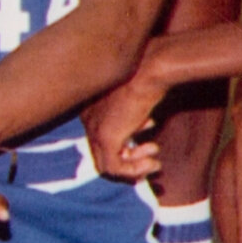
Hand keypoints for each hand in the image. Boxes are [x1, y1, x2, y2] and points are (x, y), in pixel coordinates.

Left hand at [83, 62, 171, 182]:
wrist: (148, 71)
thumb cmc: (146, 78)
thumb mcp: (135, 99)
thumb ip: (133, 116)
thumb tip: (145, 126)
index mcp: (90, 109)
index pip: (100, 141)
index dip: (124, 149)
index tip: (147, 148)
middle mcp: (86, 120)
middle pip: (102, 155)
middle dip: (127, 162)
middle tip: (149, 162)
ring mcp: (94, 130)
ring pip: (107, 165)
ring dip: (133, 168)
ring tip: (155, 162)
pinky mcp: (106, 139)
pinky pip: (115, 168)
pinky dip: (134, 170)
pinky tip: (154, 162)